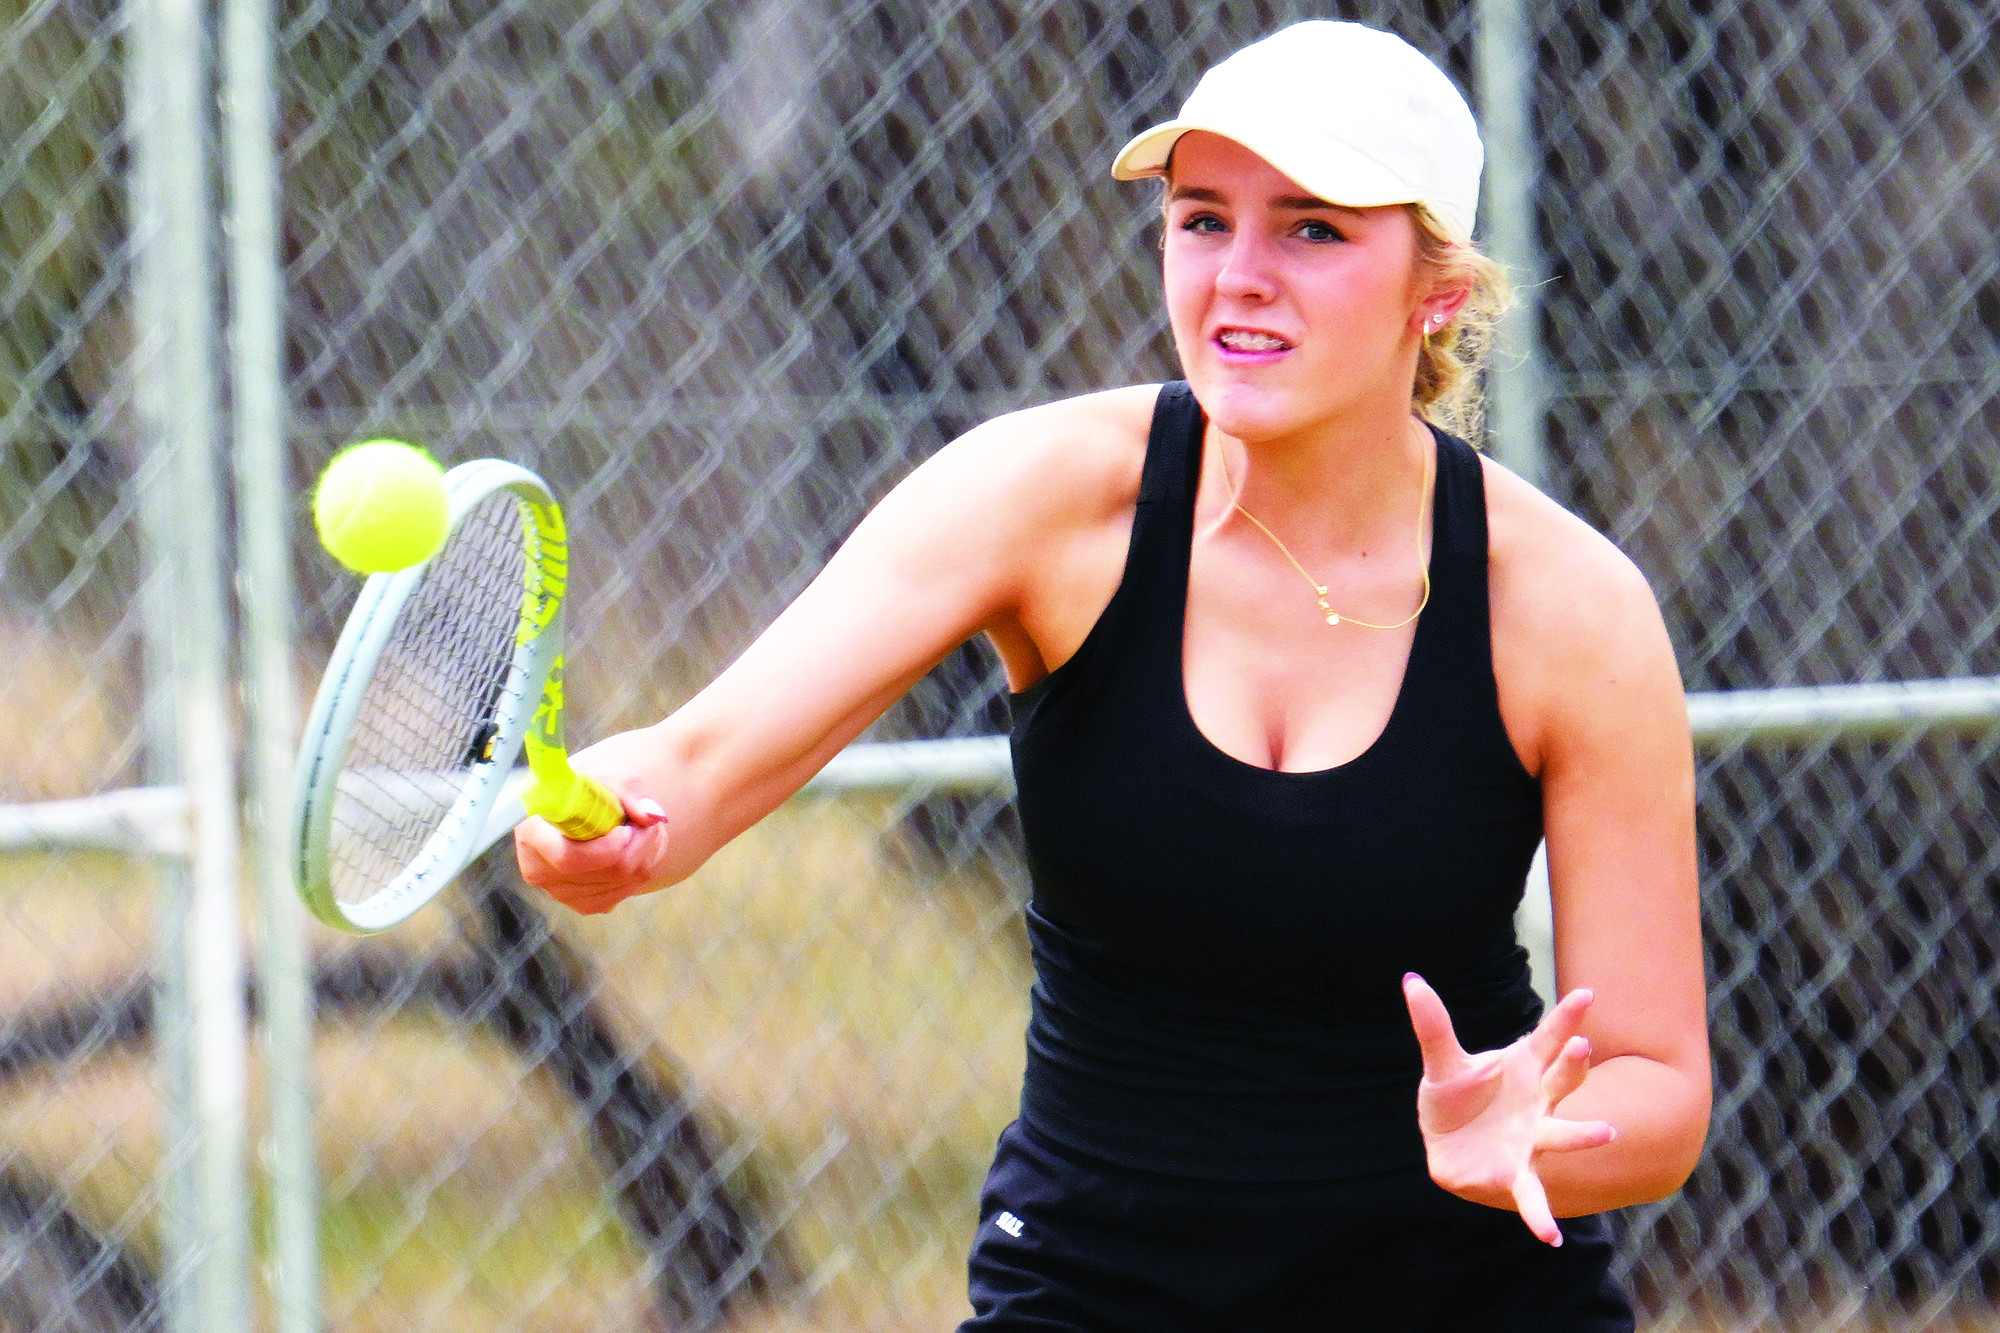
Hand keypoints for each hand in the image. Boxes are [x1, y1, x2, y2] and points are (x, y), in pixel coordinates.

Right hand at [514, 782, 670, 914]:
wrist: (580, 805)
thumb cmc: (586, 787)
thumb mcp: (604, 774)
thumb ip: (629, 790)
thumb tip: (651, 816)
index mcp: (531, 832)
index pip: (568, 858)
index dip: (607, 848)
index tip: (627, 828)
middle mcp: (538, 868)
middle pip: (604, 872)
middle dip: (639, 845)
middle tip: (646, 822)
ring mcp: (559, 892)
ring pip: (622, 882)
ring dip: (646, 853)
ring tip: (641, 828)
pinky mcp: (582, 903)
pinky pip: (625, 892)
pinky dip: (642, 868)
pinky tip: (636, 847)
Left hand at [1402, 973, 1616, 1245]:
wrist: (1450, 1148)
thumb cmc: (1457, 1099)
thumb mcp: (1442, 1062)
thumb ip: (1432, 1025)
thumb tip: (1411, 979)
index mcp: (1522, 1069)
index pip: (1546, 1038)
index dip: (1566, 1017)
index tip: (1587, 993)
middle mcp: (1535, 1103)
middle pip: (1560, 1081)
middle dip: (1572, 1066)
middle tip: (1583, 1048)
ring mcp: (1530, 1139)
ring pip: (1560, 1134)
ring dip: (1582, 1134)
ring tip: (1606, 1132)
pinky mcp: (1515, 1173)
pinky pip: (1532, 1196)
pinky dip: (1540, 1216)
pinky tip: (1551, 1237)